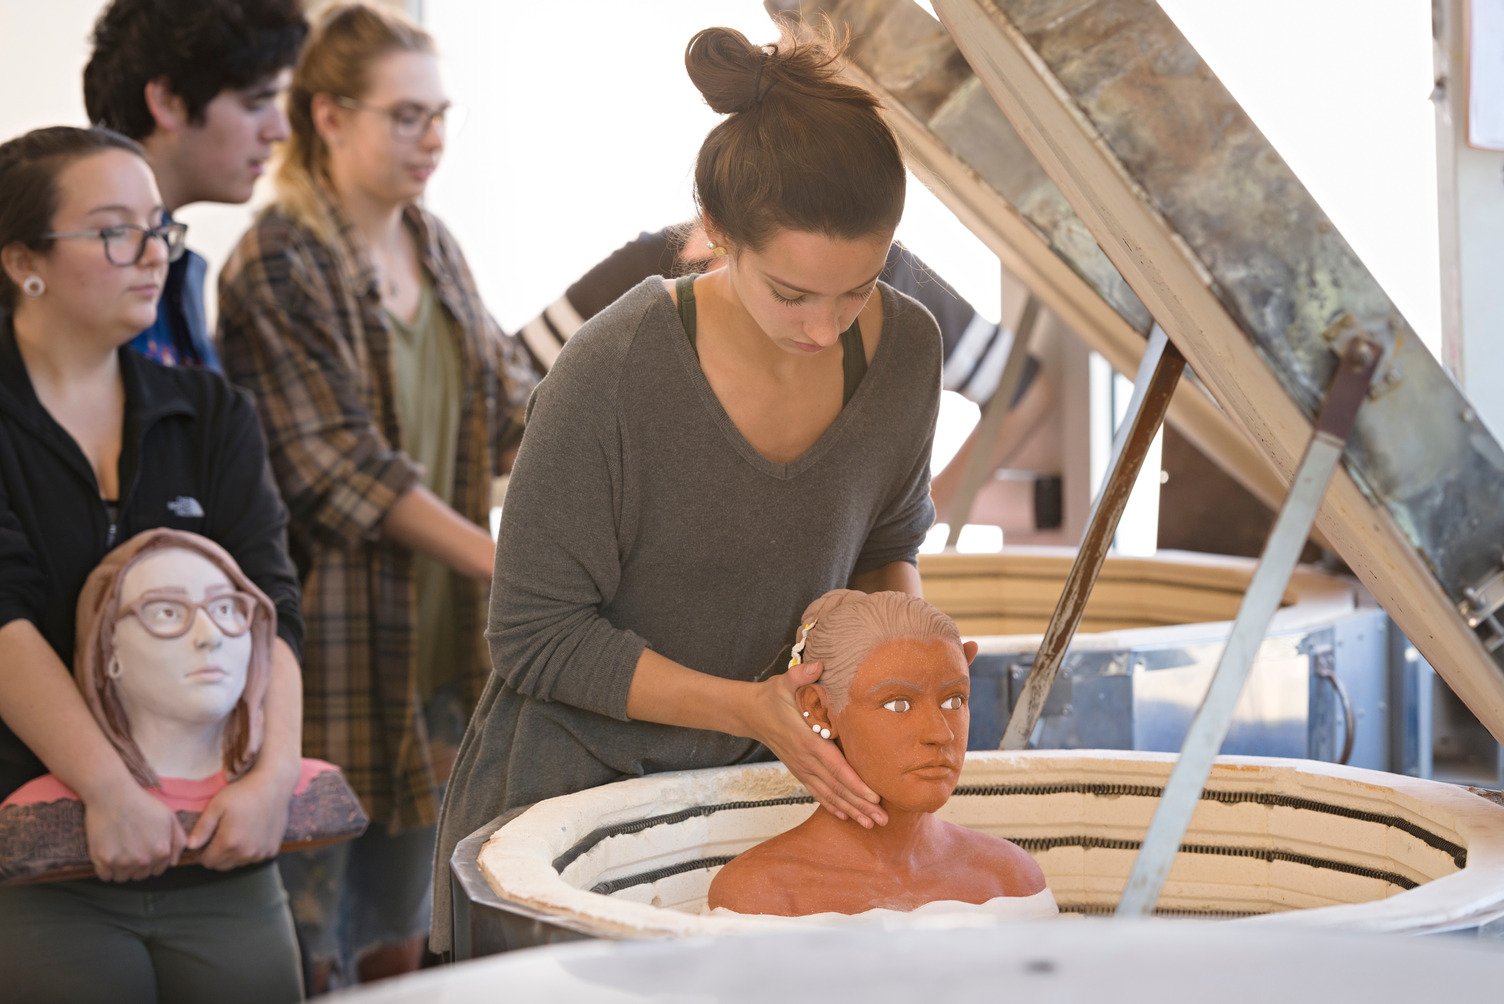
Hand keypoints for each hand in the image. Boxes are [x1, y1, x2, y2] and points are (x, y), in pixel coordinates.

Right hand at [84, 783, 185, 881]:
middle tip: (131, 848)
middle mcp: (143, 861)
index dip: (151, 861)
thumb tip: (174, 863)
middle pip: (140, 876)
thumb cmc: (143, 804)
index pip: (157, 870)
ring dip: (121, 869)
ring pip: (122, 878)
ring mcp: (122, 862)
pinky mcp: (102, 860)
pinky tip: (108, 853)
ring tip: (119, 850)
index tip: (144, 850)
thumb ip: (178, 841)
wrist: (114, 796)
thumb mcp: (170, 818)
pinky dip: (105, 869)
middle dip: (137, 866)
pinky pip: (105, 876)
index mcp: (161, 852)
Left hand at [187, 765, 293, 869]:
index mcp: (229, 843)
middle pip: (222, 866)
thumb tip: (190, 846)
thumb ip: (202, 828)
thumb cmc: (243, 793)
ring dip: (233, 854)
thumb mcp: (217, 806)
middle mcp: (245, 853)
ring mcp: (260, 853)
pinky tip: (251, 834)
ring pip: (238, 863)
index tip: (207, 839)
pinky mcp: (272, 850)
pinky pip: (254, 858)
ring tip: (237, 833)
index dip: (203, 851)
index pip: (207, 862)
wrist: (274, 786)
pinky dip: (249, 851)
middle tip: (221, 835)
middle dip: (217, 855)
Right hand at [749, 660, 887, 827]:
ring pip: (829, 794)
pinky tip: (846, 816)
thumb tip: (819, 665)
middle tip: (882, 819)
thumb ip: (802, 675)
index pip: (836, 766)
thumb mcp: (785, 681)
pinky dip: (832, 806)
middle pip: (837, 787)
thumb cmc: (773, 696)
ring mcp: (802, 768)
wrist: (750, 713)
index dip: (855, 783)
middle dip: (860, 804)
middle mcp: (805, 760)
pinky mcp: (799, 771)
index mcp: (807, 741)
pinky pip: (817, 792)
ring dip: (851, 810)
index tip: (874, 796)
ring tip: (871, 824)